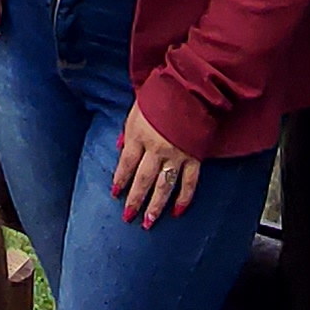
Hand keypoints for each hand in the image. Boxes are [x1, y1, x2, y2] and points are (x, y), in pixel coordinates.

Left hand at [113, 106, 201, 227]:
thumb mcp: (137, 109)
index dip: (120, 180)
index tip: (115, 194)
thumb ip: (128, 131)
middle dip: (134, 200)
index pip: (126, 163)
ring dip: (155, 206)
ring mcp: (176, 154)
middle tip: (128, 217)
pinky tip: (178, 211)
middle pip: (143, 180)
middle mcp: (156, 148)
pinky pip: (189, 182)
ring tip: (148, 222)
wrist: (191, 87)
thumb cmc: (161, 94)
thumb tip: (120, 148)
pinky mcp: (194, 156)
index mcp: (139, 135)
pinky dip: (184, 198)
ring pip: (164, 186)